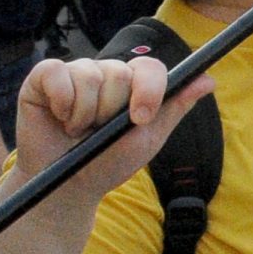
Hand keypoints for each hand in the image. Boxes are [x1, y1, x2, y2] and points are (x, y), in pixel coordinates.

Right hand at [13, 57, 214, 203]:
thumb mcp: (148, 139)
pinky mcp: (44, 77)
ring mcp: (74, 73)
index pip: (149, 67)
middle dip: (111, 110)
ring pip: (89, 75)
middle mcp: (105, 73)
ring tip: (77, 131)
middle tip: (98, 131)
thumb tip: (208, 80)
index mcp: (132, 85)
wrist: (68, 186)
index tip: (140, 119)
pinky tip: (59, 119)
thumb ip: (175, 107)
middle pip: (119, 72)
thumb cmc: (109, 162)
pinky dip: (62, 101)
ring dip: (84, 114)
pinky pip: (57, 73)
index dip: (148, 90)